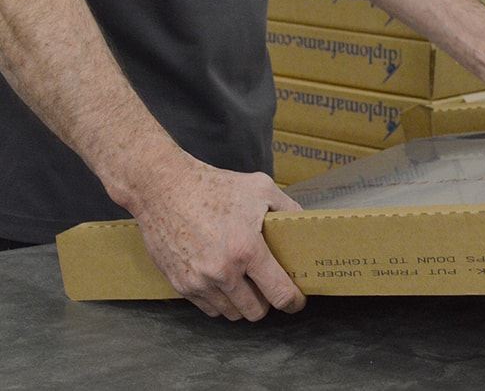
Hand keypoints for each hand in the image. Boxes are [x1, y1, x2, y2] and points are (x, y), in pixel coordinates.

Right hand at [130, 158, 306, 320]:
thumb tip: (304, 226)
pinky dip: (220, 301)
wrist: (164, 188)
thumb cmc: (213, 186)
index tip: (296, 301)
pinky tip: (224, 281)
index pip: (279, 293)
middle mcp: (223, 271)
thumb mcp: (261, 188)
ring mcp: (199, 281)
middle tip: (268, 285)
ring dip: (243, 303)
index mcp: (247, 249)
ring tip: (246, 283)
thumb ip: (288, 208)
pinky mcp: (180, 285)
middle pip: (256, 311)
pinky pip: (208, 308)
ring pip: (232, 313)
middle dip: (267, 301)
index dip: (293, 302)